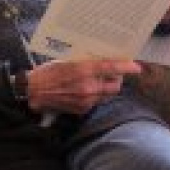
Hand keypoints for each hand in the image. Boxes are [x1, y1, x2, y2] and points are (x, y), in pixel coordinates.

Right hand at [25, 59, 141, 114]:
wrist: (34, 92)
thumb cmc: (48, 73)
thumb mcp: (67, 61)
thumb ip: (85, 62)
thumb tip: (102, 60)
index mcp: (83, 70)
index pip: (111, 68)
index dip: (126, 67)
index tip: (136, 67)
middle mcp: (88, 86)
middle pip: (115, 85)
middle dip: (118, 79)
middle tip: (115, 74)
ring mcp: (86, 100)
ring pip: (107, 94)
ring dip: (108, 88)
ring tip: (101, 81)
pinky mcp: (82, 109)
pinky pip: (97, 101)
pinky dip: (97, 95)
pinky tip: (88, 90)